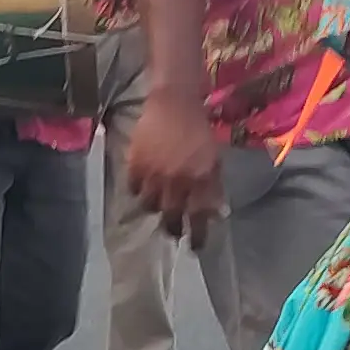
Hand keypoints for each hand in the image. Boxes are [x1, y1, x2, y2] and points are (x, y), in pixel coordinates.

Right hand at [122, 85, 225, 234]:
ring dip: (155, 207)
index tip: (195, 248)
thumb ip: (213, 186)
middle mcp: (178, 181)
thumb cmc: (198, 129)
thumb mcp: (214, 159)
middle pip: (171, 216)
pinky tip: (143, 186)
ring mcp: (155, 173)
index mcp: (200, 179)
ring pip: (150, 205)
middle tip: (172, 232)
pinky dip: (138, 189)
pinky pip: (133, 187)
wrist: (173, 102)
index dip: (197, 235)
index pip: (198, 216)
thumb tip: (215, 213)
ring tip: (157, 204)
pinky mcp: (136, 164)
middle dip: (171, 229)